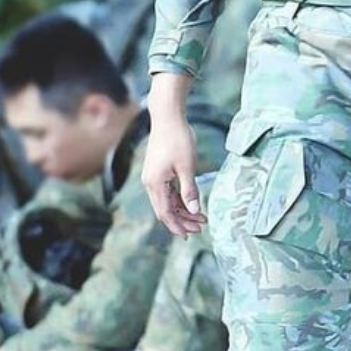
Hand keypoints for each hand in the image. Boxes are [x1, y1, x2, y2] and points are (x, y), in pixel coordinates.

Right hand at [142, 113, 205, 236]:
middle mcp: (150, 183)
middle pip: (165, 210)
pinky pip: (167, 191)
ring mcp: (153, 177)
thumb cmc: (178, 139)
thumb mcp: (188, 167)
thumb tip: (194, 211)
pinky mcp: (158, 171)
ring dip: (182, 210)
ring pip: (167, 201)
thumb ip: (190, 190)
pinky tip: (191, 203)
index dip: (178, 225)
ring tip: (200, 217)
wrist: (167, 117)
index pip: (165, 213)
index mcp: (155, 184)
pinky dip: (178, 199)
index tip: (192, 234)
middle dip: (182, 221)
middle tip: (200, 228)